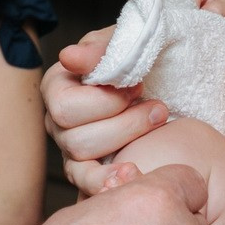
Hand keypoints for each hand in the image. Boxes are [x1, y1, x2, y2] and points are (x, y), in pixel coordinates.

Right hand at [42, 27, 169, 194]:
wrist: (166, 72)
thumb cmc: (141, 54)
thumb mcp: (124, 39)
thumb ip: (100, 49)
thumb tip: (69, 57)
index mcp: (58, 85)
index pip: (66, 107)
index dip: (106, 101)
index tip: (139, 84)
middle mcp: (57, 120)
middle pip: (76, 140)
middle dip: (124, 125)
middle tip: (158, 108)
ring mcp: (71, 147)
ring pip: (83, 163)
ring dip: (127, 144)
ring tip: (158, 125)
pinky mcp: (89, 168)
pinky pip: (87, 185)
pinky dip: (108, 183)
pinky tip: (135, 175)